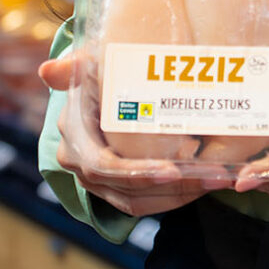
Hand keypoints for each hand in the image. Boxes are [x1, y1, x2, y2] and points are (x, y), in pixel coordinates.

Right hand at [39, 55, 212, 216]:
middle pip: (130, 190)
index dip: (137, 173)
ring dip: (183, 195)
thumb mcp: (89, 64)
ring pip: (141, 202)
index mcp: (74, 140)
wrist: (95, 91)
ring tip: (219, 180)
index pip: (105, 166)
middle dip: (175, 187)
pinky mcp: (114, 189)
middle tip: (214, 176)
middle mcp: (80, 167)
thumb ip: (74, 66)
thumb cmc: (97, 73)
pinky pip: (145, 203)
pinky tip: (205, 184)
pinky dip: (175, 197)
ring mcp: (97, 182)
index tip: (173, 171)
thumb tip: (48, 70)